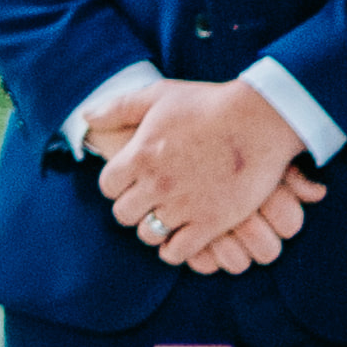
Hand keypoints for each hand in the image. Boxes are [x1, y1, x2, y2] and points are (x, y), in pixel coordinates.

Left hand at [91, 73, 313, 267]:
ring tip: (165, 219)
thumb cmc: (208, 103)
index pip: (108, 186)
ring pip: (149, 234)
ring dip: (154, 228)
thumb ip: (119, 108)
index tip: (130, 182)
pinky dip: (174, 249)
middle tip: (147, 202)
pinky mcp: (212, 222)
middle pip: (124, 214)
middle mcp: (157, 184)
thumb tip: (87, 117)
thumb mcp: (159, 95)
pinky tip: (180, 239)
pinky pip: (179, 251)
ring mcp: (184, 205)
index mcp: (140, 155)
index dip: (117, 185)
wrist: (259, 119)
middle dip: (133, 208)